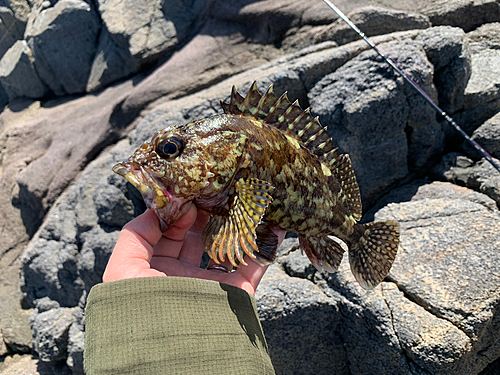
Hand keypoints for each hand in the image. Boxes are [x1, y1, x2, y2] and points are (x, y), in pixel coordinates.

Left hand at [103, 204, 285, 294]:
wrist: (168, 352)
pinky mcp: (237, 294)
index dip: (180, 213)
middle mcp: (186, 274)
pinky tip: (275, 223)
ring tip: (249, 199)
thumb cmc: (138, 309)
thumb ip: (136, 234)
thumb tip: (161, 208)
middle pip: (202, 236)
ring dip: (240, 224)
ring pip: (229, 246)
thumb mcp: (122, 269)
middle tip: (221, 191)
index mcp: (159, 268)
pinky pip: (255, 266)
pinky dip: (267, 245)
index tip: (191, 199)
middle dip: (211, 212)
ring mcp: (213, 284)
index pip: (171, 232)